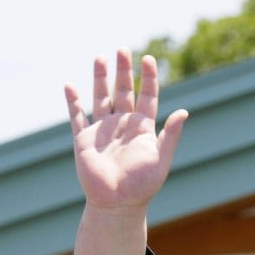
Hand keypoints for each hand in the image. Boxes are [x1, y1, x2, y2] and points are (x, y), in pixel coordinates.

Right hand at [64, 49, 187, 212]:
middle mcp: (123, 126)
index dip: (148, 78)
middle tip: (122, 49)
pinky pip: (77, 117)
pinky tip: (69, 85)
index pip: (147, 96)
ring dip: (100, 78)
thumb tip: (184, 112)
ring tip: (100, 57)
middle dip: (123, 71)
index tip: (148, 59)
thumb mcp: (161, 158)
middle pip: (123, 92)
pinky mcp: (84, 140)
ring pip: (101, 98)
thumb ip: (170, 135)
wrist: (117, 204)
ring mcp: (103, 131)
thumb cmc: (143, 185)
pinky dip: (73, 102)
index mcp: (143, 128)